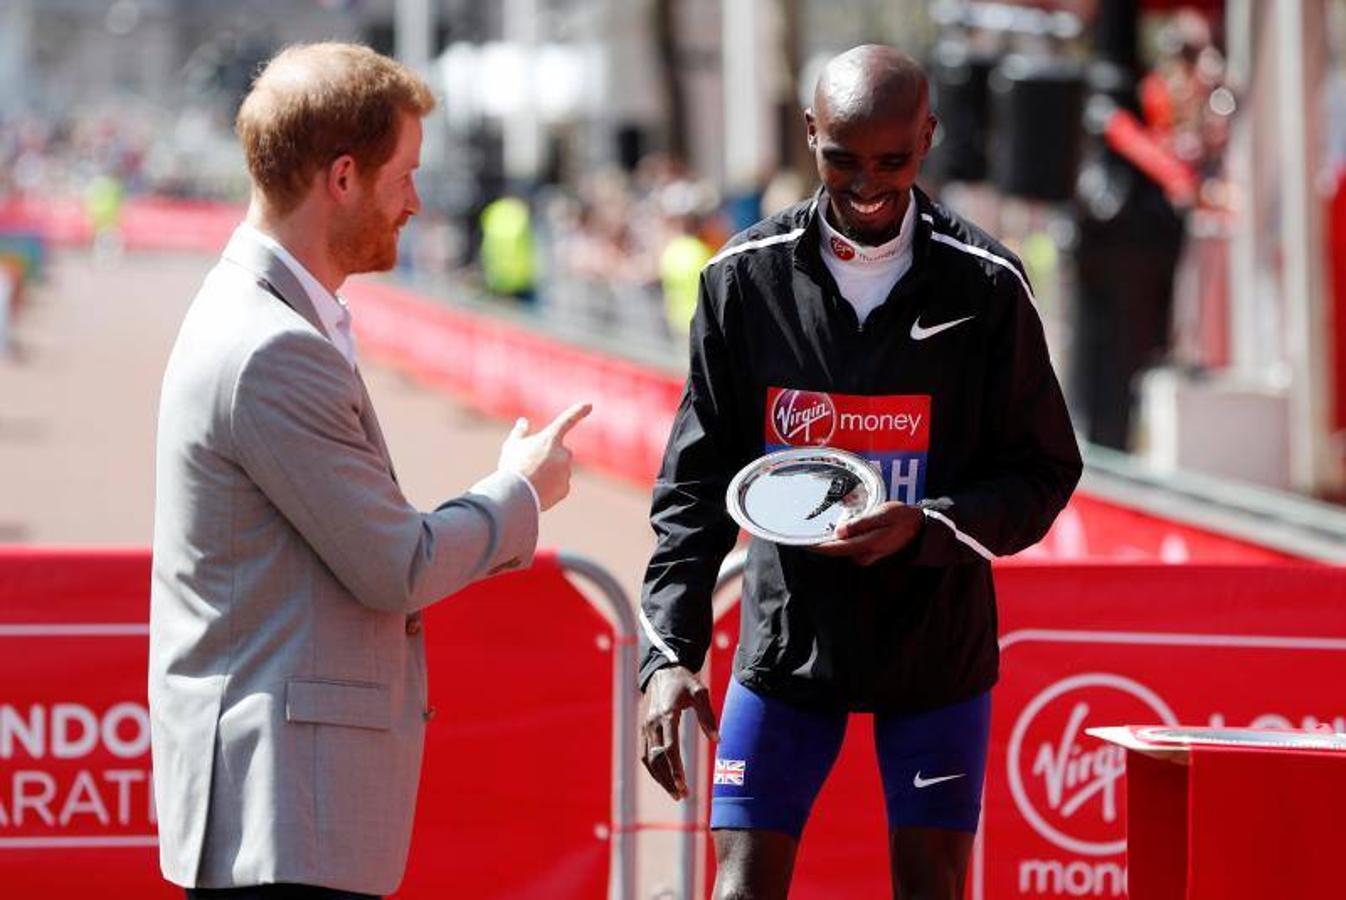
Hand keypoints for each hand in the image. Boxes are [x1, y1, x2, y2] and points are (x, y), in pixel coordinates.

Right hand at [498, 403, 591, 510]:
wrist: (517, 494)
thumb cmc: (513, 466)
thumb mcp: (512, 446)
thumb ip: (520, 433)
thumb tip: (523, 422)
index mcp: (551, 438)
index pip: (567, 421)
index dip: (578, 412)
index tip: (589, 405)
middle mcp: (563, 453)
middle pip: (559, 453)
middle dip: (549, 458)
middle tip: (530, 467)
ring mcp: (566, 472)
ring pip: (558, 471)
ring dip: (548, 474)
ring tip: (530, 482)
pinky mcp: (565, 488)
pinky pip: (558, 486)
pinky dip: (549, 488)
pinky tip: (536, 492)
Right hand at [640, 665, 718, 799]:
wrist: (662, 670)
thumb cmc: (684, 681)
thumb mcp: (700, 692)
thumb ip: (708, 716)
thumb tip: (717, 740)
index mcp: (666, 715)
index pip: (669, 747)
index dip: (675, 767)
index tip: (682, 783)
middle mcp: (652, 724)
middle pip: (657, 758)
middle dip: (668, 779)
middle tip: (683, 795)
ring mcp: (645, 727)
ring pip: (648, 760)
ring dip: (660, 779)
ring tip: (676, 794)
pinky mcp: (644, 730)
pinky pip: (645, 754)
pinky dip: (653, 770)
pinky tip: (665, 780)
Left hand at [811, 502, 923, 565]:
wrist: (918, 528)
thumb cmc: (901, 517)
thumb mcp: (883, 514)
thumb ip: (861, 523)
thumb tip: (839, 531)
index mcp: (866, 544)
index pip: (834, 548)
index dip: (815, 546)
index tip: (799, 540)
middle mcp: (863, 554)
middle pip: (834, 551)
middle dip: (818, 543)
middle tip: (800, 531)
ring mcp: (866, 555)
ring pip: (840, 550)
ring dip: (827, 541)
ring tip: (813, 528)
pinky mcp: (867, 552)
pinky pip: (848, 548)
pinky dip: (838, 541)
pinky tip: (832, 530)